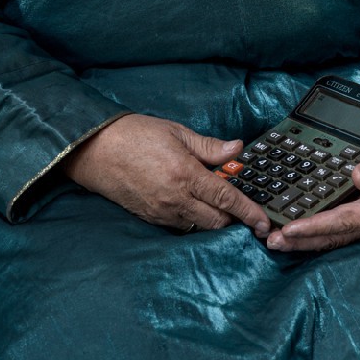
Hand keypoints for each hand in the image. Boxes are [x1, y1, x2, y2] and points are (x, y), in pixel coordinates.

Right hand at [64, 114, 270, 237]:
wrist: (94, 151)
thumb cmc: (135, 135)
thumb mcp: (176, 133)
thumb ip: (209, 147)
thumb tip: (237, 149)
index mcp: (186, 174)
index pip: (226, 198)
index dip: (249, 212)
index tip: (264, 222)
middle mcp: (176, 199)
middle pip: (217, 222)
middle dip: (234, 219)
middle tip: (243, 209)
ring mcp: (162, 212)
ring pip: (200, 227)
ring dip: (214, 220)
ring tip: (219, 205)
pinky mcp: (151, 218)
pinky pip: (181, 226)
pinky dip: (194, 219)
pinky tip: (194, 204)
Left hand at [264, 145, 359, 252]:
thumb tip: (356, 175)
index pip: (340, 221)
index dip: (313, 226)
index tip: (289, 228)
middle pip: (330, 235)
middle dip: (300, 240)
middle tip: (270, 241)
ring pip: (332, 236)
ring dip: (304, 240)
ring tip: (277, 241)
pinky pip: (339, 230)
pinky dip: (317, 233)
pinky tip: (301, 233)